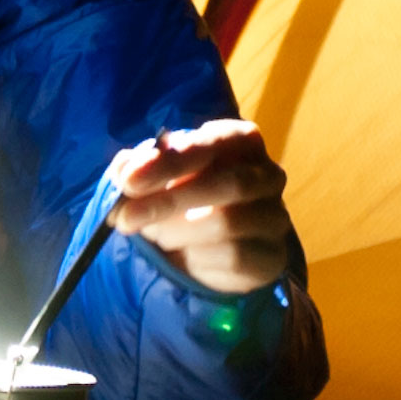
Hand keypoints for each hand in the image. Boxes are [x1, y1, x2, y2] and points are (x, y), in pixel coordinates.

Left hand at [108, 118, 298, 299]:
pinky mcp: (272, 256)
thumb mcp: (153, 179)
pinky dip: (198, 258)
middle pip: (228, 182)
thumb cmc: (180, 201)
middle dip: (169, 200)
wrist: (201, 253)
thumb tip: (127, 169)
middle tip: (126, 217)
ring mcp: (274, 216)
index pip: (214, 142)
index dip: (171, 161)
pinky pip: (235, 256)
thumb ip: (137, 170)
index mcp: (240, 141)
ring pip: (228, 221)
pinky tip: (185, 256)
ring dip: (178, 230)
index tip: (129, 181)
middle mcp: (268, 175)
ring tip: (156, 235)